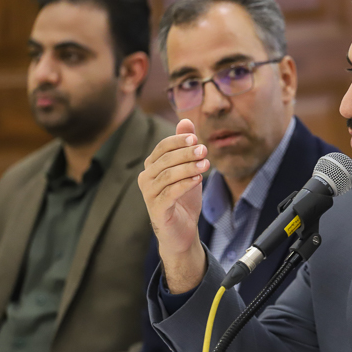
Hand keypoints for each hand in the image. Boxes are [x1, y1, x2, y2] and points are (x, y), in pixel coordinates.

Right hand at [138, 119, 209, 292]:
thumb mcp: (188, 169)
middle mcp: (146, 178)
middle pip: (165, 160)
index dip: (178, 141)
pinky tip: (198, 180)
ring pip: (167, 175)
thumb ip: (186, 146)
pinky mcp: (156, 210)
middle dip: (186, 153)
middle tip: (204, 150)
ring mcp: (149, 195)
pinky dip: (184, 185)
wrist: (182, 231)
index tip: (197, 139)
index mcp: (152, 166)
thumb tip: (186, 120)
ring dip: (188, 167)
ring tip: (206, 164)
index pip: (162, 147)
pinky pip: (169, 193)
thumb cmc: (183, 199)